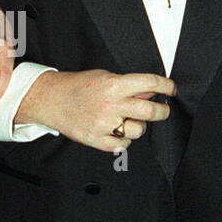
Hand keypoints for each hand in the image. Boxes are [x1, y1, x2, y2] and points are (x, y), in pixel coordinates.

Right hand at [17, 68, 175, 150]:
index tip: (171, 89)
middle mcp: (111, 105)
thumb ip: (128, 85)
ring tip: (130, 120)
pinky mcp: (96, 139)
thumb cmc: (77, 86)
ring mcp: (104, 124)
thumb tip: (150, 92)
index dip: (166, 86)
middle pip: (151, 111)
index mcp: (114, 85)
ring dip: (139, 126)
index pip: (150, 83)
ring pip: (138, 131)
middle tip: (162, 110)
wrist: (51, 99)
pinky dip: (124, 140)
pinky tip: (117, 131)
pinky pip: (122, 145)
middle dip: (162, 111)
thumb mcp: (104, 76)